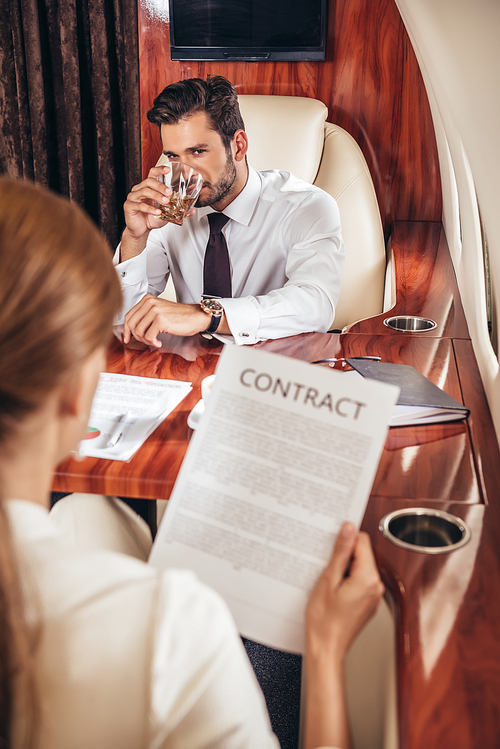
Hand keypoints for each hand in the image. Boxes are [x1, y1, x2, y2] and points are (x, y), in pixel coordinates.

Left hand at [123, 295, 211, 346]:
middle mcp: (149, 302)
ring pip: (138, 331)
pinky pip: (148, 336)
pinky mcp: (160, 320)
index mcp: (147, 299)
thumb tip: (131, 330)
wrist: (196, 317)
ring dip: (146, 341)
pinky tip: (159, 342)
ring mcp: (154, 310)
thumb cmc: (180, 317)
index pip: (129, 316)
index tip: (128, 338)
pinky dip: (153, 343)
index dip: (126, 330)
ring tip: (155, 341)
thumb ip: (145, 317)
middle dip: (136, 337)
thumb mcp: (159, 312)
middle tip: (146, 341)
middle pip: (131, 324)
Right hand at [124, 165, 172, 237]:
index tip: (168, 169)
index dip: (159, 170)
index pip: (152, 174)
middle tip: (170, 192)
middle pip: (148, 182)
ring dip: (156, 196)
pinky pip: (140, 205)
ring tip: (165, 202)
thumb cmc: (151, 218)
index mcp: (147, 188)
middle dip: (160, 186)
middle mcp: (139, 190)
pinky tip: (157, 212)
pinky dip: (150, 208)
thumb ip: (177, 211)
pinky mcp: (129, 206)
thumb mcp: (167, 214)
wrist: (141, 230)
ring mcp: (133, 197)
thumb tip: (191, 210)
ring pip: (144, 191)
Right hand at [306, 522, 383, 662]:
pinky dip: (346, 580)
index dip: (345, 541)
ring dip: (344, 568)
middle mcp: (376, 586)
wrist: (326, 648)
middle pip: (362, 554)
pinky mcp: (367, 601)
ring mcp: (373, 595)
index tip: (332, 548)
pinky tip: (333, 590)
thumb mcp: (328, 579)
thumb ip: (341, 551)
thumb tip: (348, 528)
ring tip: (329, 583)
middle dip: (344, 556)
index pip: (362, 541)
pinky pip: (359, 580)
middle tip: (327, 569)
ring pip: (359, 567)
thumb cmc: (324, 620)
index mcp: (368, 578)